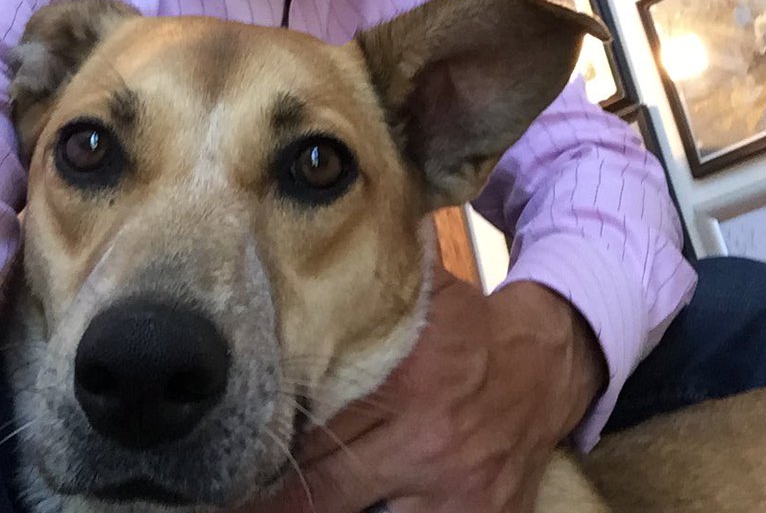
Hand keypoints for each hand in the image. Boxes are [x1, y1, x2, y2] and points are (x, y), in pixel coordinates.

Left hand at [238, 264, 606, 511]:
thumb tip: (300, 277)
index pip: (315, 427)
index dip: (265, 453)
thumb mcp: (420, 301)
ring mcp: (455, 491)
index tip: (223, 468)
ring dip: (320, 512)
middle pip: (327, 488)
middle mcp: (426, 438)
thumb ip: (368, 301)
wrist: (542, 368)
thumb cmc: (464, 333)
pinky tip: (358, 512)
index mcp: (404, 380)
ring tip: (267, 511)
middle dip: (273, 502)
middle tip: (228, 503)